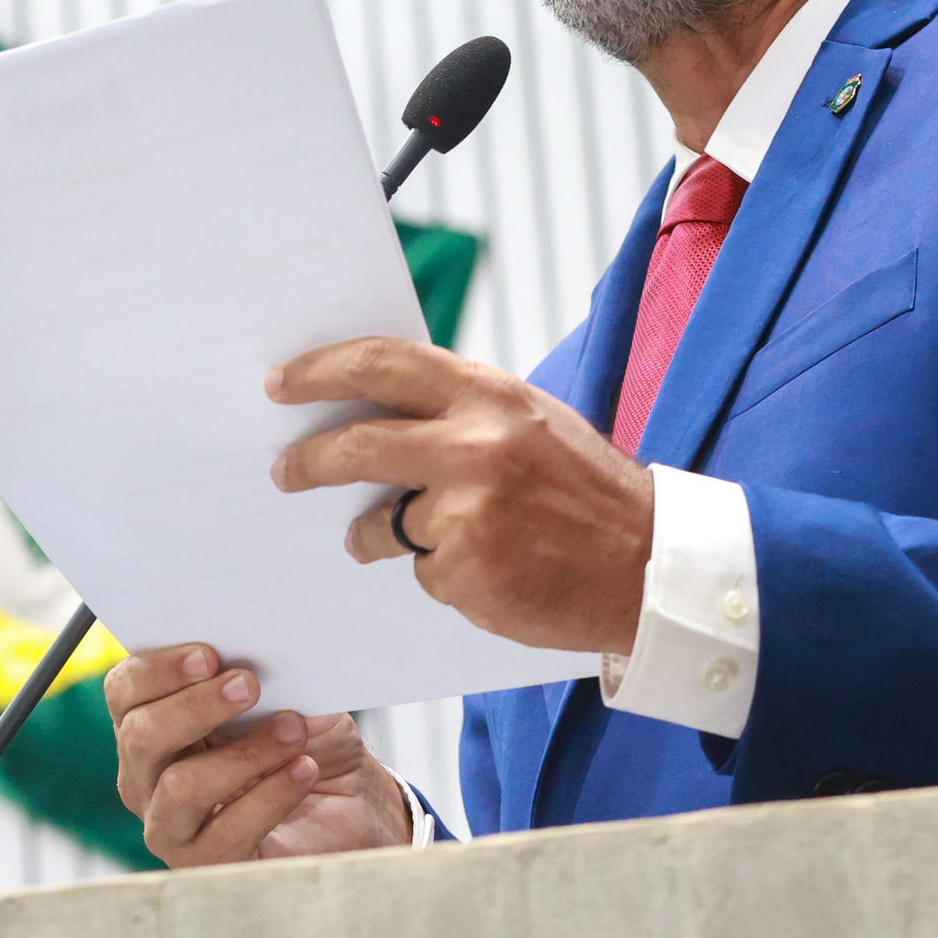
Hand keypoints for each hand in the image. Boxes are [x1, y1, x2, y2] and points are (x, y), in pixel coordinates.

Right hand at [103, 645, 410, 864]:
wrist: (356, 809)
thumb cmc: (309, 745)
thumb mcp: (290, 694)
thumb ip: (261, 673)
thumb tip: (252, 648)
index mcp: (153, 721)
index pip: (125, 691)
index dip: (158, 669)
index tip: (209, 654)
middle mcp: (147, 775)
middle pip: (139, 736)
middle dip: (195, 706)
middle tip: (248, 685)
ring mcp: (170, 824)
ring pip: (179, 786)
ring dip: (242, 754)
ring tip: (291, 731)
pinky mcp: (206, 863)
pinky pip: (226, 831)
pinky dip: (271, 795)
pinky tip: (304, 770)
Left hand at [270, 337, 652, 653]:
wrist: (655, 567)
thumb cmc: (586, 492)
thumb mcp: (530, 423)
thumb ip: (459, 412)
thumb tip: (370, 409)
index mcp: (489, 395)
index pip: (382, 364)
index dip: (321, 369)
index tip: (281, 383)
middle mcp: (476, 445)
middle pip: (358, 444)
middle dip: (308, 460)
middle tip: (284, 470)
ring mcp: (469, 511)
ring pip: (383, 521)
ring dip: (376, 534)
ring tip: (403, 539)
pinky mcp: (467, 570)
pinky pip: (423, 570)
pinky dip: (441, 573)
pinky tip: (488, 571)